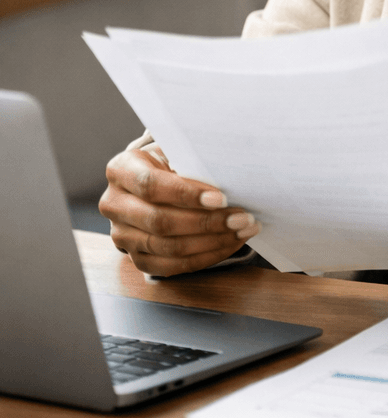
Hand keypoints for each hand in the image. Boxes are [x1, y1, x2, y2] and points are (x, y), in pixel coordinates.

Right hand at [99, 143, 259, 276]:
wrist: (155, 183)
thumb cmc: (172, 163)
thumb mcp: (176, 152)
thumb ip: (192, 163)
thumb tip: (228, 176)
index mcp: (121, 170)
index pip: (151, 185)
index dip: (186, 194)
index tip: (221, 198)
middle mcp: (115, 204)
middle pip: (160, 221)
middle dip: (207, 222)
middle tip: (242, 218)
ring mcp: (122, 235)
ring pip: (168, 247)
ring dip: (212, 241)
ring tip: (242, 230)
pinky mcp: (136, 258)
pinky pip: (171, 265)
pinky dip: (205, 256)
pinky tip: (229, 243)